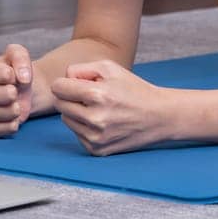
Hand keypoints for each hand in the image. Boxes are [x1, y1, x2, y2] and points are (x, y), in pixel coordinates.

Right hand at [0, 44, 44, 137]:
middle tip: (13, 91)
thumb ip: (20, 57)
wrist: (15, 91)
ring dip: (15, 109)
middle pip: (4, 95)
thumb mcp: (16, 54)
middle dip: (15, 93)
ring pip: (3, 114)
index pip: (4, 74)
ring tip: (13, 103)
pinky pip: (0, 130)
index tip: (11, 75)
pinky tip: (10, 117)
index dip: (15, 75)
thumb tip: (23, 78)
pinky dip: (11, 125)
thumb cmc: (11, 71)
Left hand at [50, 60, 176, 155]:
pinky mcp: (97, 150)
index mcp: (97, 95)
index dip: (65, 83)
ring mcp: (95, 138)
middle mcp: (95, 119)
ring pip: (66, 120)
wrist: (159, 116)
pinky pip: (77, 134)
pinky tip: (103, 122)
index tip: (76, 83)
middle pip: (59, 105)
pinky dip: (85, 127)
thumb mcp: (109, 68)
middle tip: (90, 95)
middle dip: (70, 97)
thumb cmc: (133, 89)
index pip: (57, 88)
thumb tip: (63, 81)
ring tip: (99, 108)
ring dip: (77, 113)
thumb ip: (80, 69)